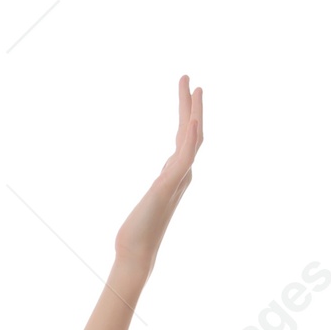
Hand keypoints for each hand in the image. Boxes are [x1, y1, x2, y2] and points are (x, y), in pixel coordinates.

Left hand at [114, 75, 203, 275]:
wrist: (135, 252)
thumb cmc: (137, 231)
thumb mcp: (151, 197)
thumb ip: (162, 183)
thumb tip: (167, 173)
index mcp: (175, 173)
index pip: (184, 136)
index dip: (187, 112)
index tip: (187, 90)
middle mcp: (182, 174)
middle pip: (191, 131)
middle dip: (190, 104)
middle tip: (188, 77)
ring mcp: (178, 179)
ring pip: (192, 139)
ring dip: (194, 113)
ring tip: (196, 89)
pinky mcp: (168, 186)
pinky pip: (184, 158)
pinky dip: (189, 139)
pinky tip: (192, 121)